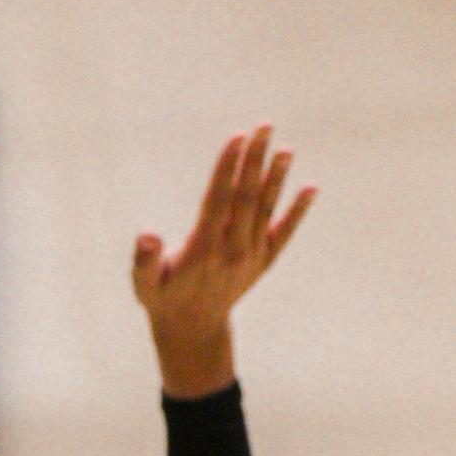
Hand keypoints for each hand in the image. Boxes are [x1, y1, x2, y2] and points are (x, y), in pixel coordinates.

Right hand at [133, 124, 316, 397]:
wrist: (193, 328)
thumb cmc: (163, 297)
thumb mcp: (145, 284)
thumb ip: (145, 261)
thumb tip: (147, 236)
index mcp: (204, 249)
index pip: (219, 200)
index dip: (228, 167)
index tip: (238, 137)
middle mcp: (232, 250)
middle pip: (246, 197)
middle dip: (255, 160)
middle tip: (264, 126)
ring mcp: (251, 256)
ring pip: (266, 210)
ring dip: (277, 178)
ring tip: (286, 149)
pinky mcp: (264, 261)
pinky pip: (284, 233)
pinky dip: (298, 212)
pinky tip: (311, 188)